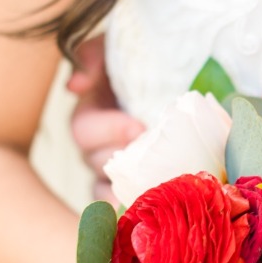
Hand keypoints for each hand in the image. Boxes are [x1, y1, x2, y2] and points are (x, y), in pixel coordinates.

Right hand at [68, 36, 144, 203]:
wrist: (185, 78)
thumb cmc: (146, 62)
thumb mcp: (116, 48)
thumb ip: (93, 56)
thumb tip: (76, 86)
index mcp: (90, 114)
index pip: (84, 130)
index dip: (108, 130)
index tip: (138, 126)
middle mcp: (98, 147)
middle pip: (98, 164)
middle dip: (126, 161)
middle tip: (158, 157)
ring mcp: (115, 172)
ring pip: (109, 191)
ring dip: (131, 191)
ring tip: (158, 189)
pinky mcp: (136, 188)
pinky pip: (127, 209)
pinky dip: (136, 212)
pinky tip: (157, 213)